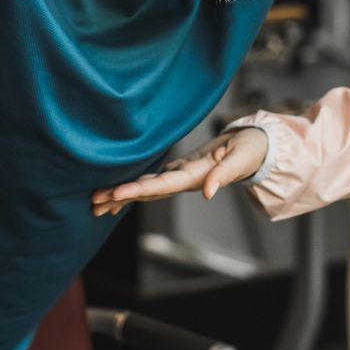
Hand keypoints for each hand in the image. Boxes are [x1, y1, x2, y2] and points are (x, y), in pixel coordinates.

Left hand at [90, 127, 269, 216]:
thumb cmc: (250, 149)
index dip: (138, 189)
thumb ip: (224, 174)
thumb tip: (209, 193)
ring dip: (122, 196)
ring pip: (147, 188)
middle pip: (148, 191)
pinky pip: (153, 180)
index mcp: (197, 176)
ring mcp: (181, 176)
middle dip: (121, 197)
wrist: (256, 147)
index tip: (115, 192)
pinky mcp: (180, 169)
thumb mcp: (241, 158)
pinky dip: (134, 186)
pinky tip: (117, 193)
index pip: (163, 185)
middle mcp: (185, 180)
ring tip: (96, 203)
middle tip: (93, 202)